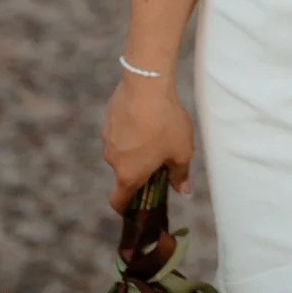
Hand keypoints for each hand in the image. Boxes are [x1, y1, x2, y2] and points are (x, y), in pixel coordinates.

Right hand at [102, 72, 193, 212]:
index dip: (126, 207)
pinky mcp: (107, 119)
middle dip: (139, 169)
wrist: (146, 85)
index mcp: (129, 174)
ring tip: (156, 131)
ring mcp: (107, 139)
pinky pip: (119, 131)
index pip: (118, 201)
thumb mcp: (182, 151)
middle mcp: (112, 160)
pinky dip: (130, 129)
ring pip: (122, 150)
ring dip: (135, 148)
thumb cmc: (166, 122)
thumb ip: (181, 174)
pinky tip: (146, 116)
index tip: (135, 206)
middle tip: (159, 158)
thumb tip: (184, 190)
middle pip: (123, 173)